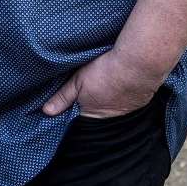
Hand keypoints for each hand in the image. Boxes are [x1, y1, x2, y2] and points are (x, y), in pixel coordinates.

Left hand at [42, 48, 161, 118]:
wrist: (138, 64)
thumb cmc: (105, 72)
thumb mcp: (77, 82)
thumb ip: (62, 98)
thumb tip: (46, 112)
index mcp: (94, 116)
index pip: (81, 120)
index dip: (74, 113)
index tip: (69, 106)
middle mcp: (112, 119)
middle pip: (97, 116)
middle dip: (91, 107)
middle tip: (89, 93)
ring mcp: (128, 112)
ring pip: (113, 110)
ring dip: (108, 102)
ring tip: (104, 89)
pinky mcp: (140, 103)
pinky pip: (127, 104)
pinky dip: (122, 97)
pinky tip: (118, 87)